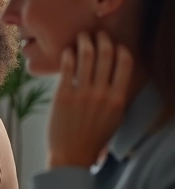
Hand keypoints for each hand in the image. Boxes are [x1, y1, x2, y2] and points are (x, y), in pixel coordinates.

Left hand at [48, 31, 133, 168]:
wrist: (72, 155)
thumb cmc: (94, 136)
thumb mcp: (115, 116)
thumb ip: (116, 95)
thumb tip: (116, 74)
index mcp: (118, 99)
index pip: (125, 64)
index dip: (120, 49)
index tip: (115, 42)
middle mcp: (102, 94)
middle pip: (106, 56)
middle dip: (102, 39)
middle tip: (97, 32)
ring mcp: (82, 94)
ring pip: (86, 58)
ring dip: (84, 42)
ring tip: (82, 35)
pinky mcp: (63, 96)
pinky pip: (67, 69)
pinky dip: (68, 55)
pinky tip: (67, 50)